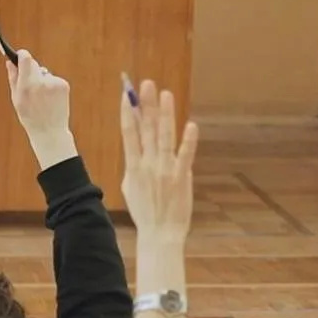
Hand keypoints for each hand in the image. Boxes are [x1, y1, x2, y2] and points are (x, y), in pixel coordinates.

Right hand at [6, 50, 74, 167]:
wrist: (50, 131)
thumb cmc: (30, 117)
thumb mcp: (16, 99)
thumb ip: (13, 78)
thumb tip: (9, 62)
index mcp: (27, 85)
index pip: (26, 58)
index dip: (22, 55)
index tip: (20, 55)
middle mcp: (41, 82)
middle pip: (34, 64)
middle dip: (30, 69)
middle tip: (29, 83)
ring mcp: (54, 83)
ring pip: (44, 73)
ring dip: (41, 80)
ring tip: (41, 98)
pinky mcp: (64, 85)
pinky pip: (53, 79)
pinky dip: (51, 86)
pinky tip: (50, 99)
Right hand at [119, 77, 197, 242]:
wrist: (160, 233)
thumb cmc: (144, 211)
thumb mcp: (129, 187)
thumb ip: (134, 166)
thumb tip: (137, 149)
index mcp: (133, 166)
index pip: (129, 133)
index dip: (128, 113)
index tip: (126, 95)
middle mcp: (148, 165)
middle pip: (146, 129)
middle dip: (145, 105)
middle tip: (145, 84)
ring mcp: (165, 170)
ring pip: (164, 136)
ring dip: (165, 114)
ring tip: (165, 94)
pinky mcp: (182, 177)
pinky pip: (185, 155)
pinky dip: (189, 141)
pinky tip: (191, 125)